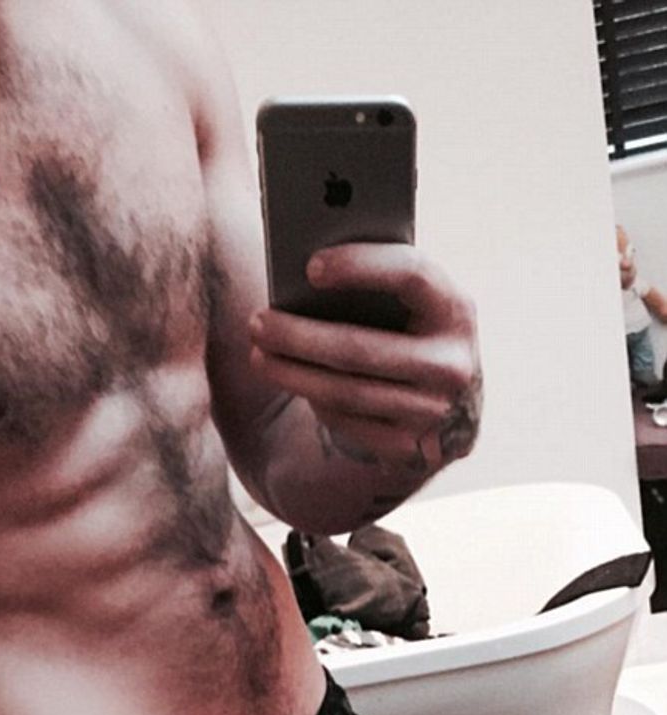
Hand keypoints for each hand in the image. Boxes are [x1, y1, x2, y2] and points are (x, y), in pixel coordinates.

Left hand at [248, 242, 481, 469]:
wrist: (448, 409)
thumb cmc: (412, 335)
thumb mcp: (414, 308)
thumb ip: (380, 286)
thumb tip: (305, 277)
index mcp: (456, 311)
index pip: (412, 276)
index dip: (361, 265)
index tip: (310, 266)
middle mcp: (453, 365)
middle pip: (359, 348)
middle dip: (299, 335)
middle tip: (257, 321)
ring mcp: (433, 413)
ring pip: (345, 392)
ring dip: (293, 373)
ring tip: (258, 354)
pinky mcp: (409, 448)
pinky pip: (346, 422)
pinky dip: (315, 401)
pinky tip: (290, 380)